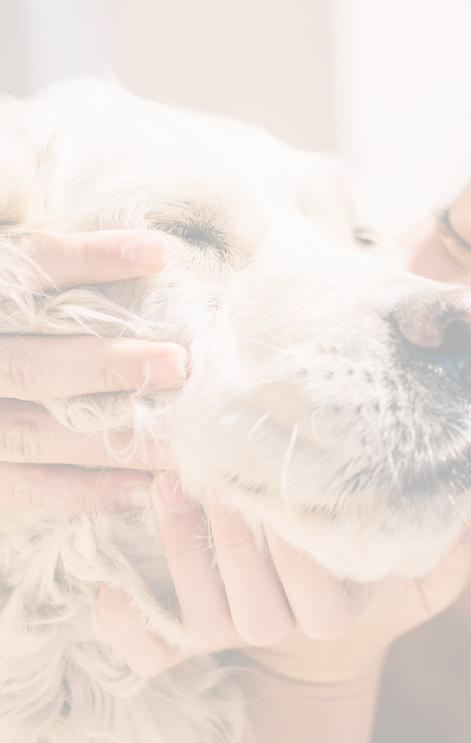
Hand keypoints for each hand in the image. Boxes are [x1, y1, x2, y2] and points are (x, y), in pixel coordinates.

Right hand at [0, 231, 185, 511]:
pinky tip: (139, 489)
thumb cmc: (11, 320)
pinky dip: (82, 491)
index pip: (22, 267)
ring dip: (107, 440)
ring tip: (176, 442)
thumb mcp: (16, 287)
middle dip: (106, 366)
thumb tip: (158, 254)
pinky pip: (24, 486)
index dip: (87, 258)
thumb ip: (60, 279)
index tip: (158, 252)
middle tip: (180, 363)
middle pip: (30, 366)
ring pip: (31, 432)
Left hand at [98, 473, 470, 681]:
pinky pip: (153, 654)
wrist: (319, 638)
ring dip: (181, 553)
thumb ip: (447, 553)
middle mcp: (283, 631)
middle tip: (213, 468)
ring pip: (202, 617)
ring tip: (169, 486)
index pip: (316, 589)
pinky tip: (110, 587)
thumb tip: (466, 518)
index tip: (282, 488)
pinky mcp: (188, 642)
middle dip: (229, 536)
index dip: (295, 546)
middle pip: (251, 601)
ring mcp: (233, 638)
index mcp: (334, 614)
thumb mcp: (420, 575)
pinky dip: (129, 628)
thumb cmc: (366, 581)